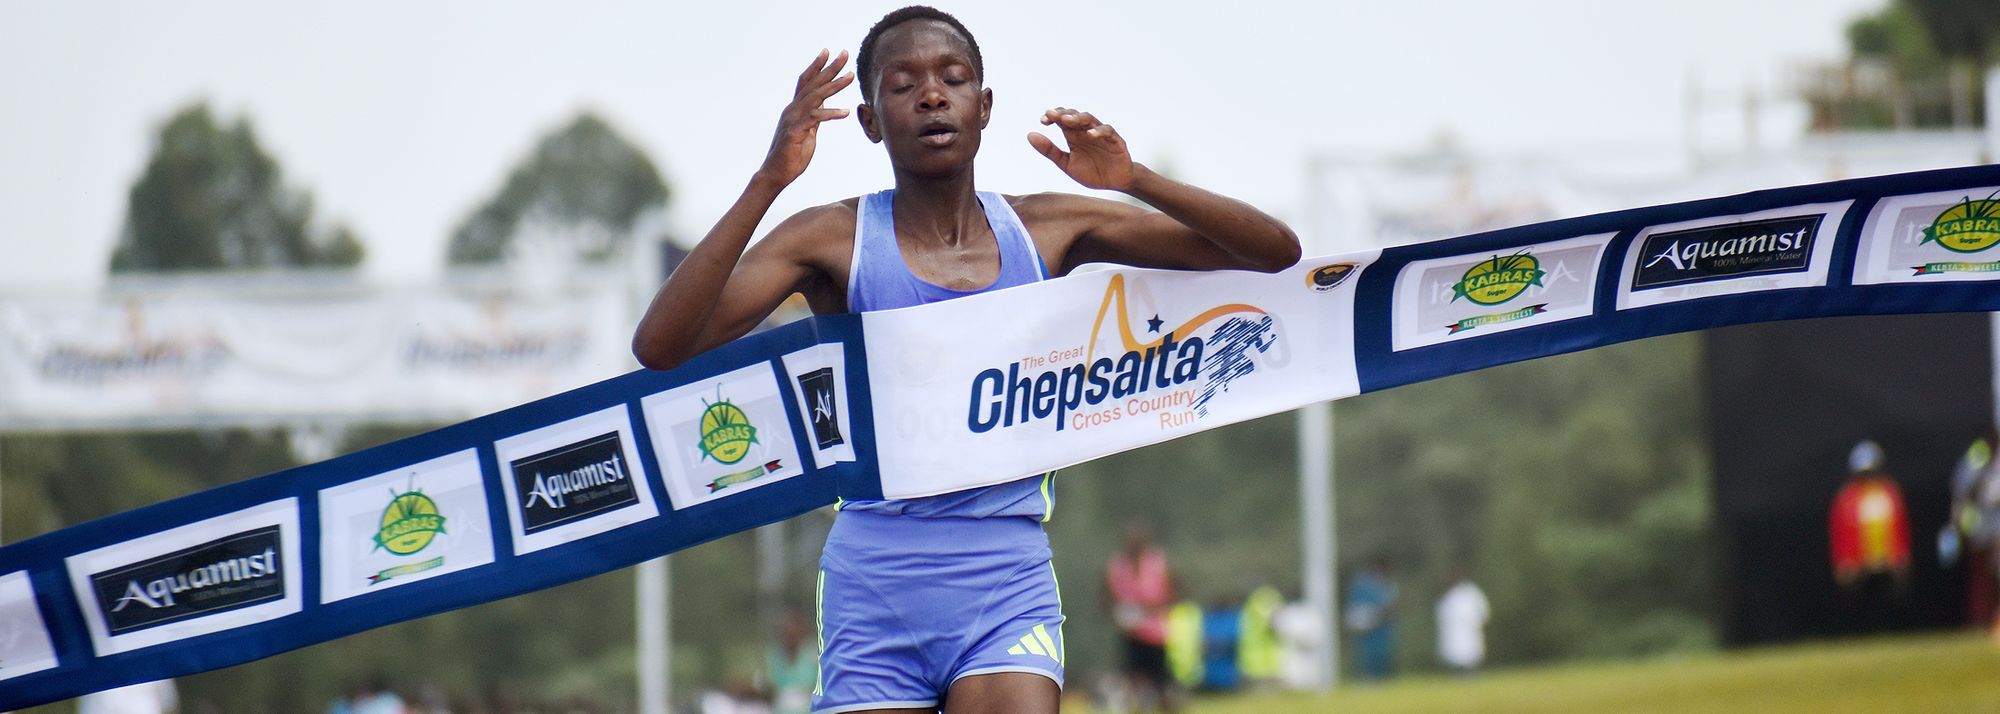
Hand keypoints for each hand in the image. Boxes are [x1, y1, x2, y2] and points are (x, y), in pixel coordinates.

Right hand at [760, 49, 854, 186]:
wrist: (776, 173)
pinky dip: (830, 113)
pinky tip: (845, 112)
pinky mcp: (796, 131)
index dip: (817, 66)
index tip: (828, 51)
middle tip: (844, 52)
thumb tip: (824, 107)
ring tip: (850, 76)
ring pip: (815, 96)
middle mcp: (792, 109)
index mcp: (795, 108)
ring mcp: (793, 119)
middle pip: (813, 83)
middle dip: (829, 67)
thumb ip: (814, 118)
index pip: (806, 81)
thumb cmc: (792, 155)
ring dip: (834, 85)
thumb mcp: (808, 132)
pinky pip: (815, 118)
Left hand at [1028, 107, 1134, 190]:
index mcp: (1074, 136)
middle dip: (1063, 114)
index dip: (1052, 117)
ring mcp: (1101, 135)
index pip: (1062, 120)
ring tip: (1068, 120)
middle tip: (1052, 114)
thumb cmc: (1092, 172)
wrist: (1114, 184)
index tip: (1043, 121)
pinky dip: (1100, 131)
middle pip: (1074, 116)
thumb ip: (1050, 151)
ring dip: (1079, 118)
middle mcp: (1086, 131)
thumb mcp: (1067, 164)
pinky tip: (1091, 134)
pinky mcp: (1116, 141)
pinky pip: (1108, 132)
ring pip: (1090, 119)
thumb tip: (1030, 135)